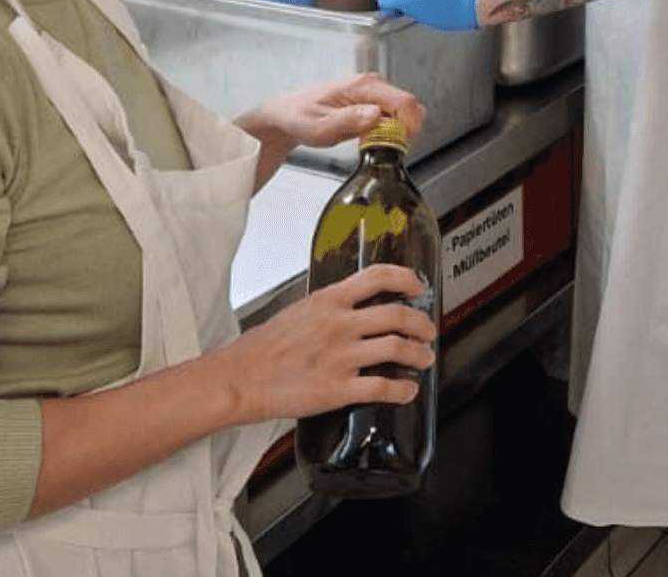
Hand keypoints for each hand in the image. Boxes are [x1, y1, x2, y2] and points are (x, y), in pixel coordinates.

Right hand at [215, 264, 436, 423]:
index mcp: (328, 301)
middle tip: (428, 329)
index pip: (378, 276)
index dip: (406, 278)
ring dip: (419, 354)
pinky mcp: (338, 389)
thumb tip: (351, 309)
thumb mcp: (298, 311)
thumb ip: (328, 309)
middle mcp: (339, 325)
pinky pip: (382, 387)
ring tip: (424, 358)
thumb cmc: (260, 348)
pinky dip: (402, 390)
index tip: (418, 285)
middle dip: (421, 323)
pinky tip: (407, 391)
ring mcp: (340, 357)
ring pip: (397, 348)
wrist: (239, 379)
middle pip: (397, 314)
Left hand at [241, 73, 426, 154]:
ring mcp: (375, 94)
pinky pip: (395, 119)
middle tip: (380, 147)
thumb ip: (348, 121)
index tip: (398, 146)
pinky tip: (368, 140)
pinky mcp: (374, 104)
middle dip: (403, 132)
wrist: (288, 115)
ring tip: (368, 142)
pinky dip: (389, 133)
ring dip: (395, 133)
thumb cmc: (300, 117)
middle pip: (410, 107)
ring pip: (405, 114)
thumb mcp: (320, 126)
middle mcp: (373, 85)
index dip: (409, 126)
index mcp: (363, 86)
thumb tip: (376, 115)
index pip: (405, 102)